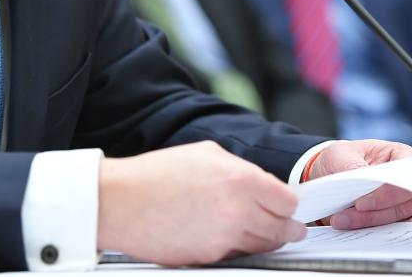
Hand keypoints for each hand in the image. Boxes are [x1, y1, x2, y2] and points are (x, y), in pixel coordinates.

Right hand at [97, 140, 305, 265]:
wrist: (122, 202)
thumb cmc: (156, 174)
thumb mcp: (206, 153)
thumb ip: (240, 168)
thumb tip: (261, 182)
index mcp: (241, 180)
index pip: (289, 202)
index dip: (289, 205)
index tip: (287, 207)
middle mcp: (239, 211)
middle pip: (283, 230)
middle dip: (286, 228)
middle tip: (287, 227)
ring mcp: (225, 239)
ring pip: (263, 247)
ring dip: (263, 240)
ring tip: (251, 229)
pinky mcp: (210, 258)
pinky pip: (236, 256)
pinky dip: (234, 248)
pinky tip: (221, 235)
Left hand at [309, 139, 411, 229]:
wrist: (329, 175)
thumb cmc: (341, 158)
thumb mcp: (339, 154)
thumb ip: (351, 165)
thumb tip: (363, 178)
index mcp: (401, 156)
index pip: (409, 175)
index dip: (389, 192)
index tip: (361, 204)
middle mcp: (409, 181)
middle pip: (406, 203)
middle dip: (375, 214)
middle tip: (345, 217)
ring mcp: (407, 203)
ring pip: (401, 221)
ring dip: (371, 225)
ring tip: (341, 222)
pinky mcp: (398, 221)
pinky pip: (397, 233)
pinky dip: (378, 236)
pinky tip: (357, 235)